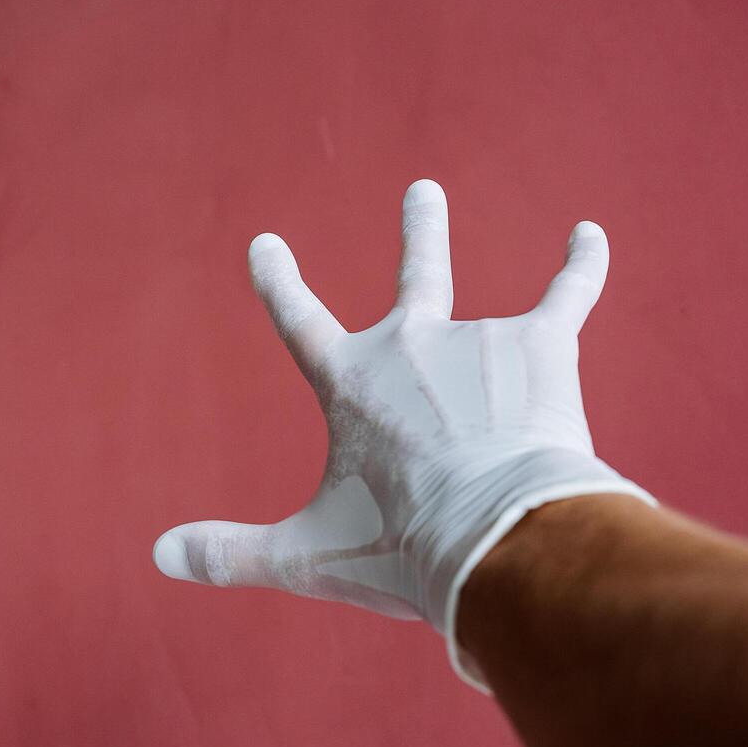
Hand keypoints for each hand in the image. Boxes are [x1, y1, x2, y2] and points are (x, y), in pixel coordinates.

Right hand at [151, 181, 654, 690]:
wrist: (496, 537)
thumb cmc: (400, 546)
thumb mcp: (307, 555)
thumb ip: (231, 553)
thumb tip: (157, 555)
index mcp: (351, 385)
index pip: (300, 321)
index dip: (281, 282)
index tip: (267, 245)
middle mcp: (408, 346)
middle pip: (412, 276)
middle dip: (419, 232)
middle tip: (424, 191)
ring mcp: (473, 338)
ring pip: (475, 285)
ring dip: (474, 255)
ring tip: (494, 218)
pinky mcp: (537, 345)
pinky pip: (565, 293)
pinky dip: (579, 264)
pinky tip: (589, 235)